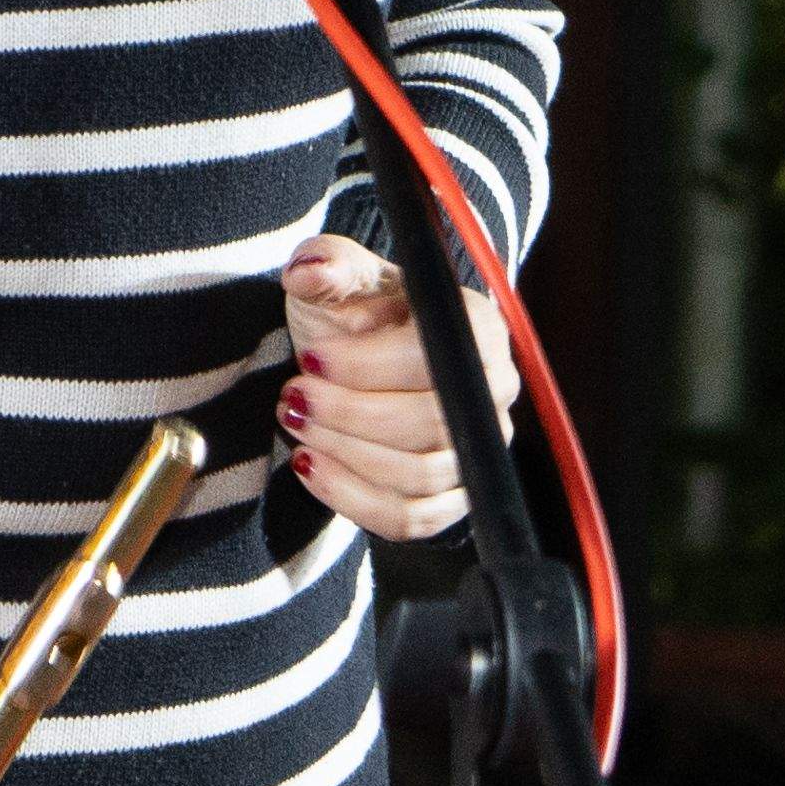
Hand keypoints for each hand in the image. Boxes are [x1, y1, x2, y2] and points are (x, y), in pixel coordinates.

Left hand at [279, 233, 498, 540]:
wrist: (357, 363)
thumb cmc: (358, 315)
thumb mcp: (342, 277)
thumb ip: (329, 266)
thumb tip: (309, 273)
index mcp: (478, 328)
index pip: (435, 358)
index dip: (369, 365)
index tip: (312, 358)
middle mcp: (491, 391)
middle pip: (430, 423)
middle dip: (348, 415)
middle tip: (293, 397)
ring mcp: (477, 450)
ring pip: (418, 475)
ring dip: (344, 453)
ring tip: (296, 423)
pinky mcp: (452, 498)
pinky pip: (411, 518)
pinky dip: (353, 499)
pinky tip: (310, 467)